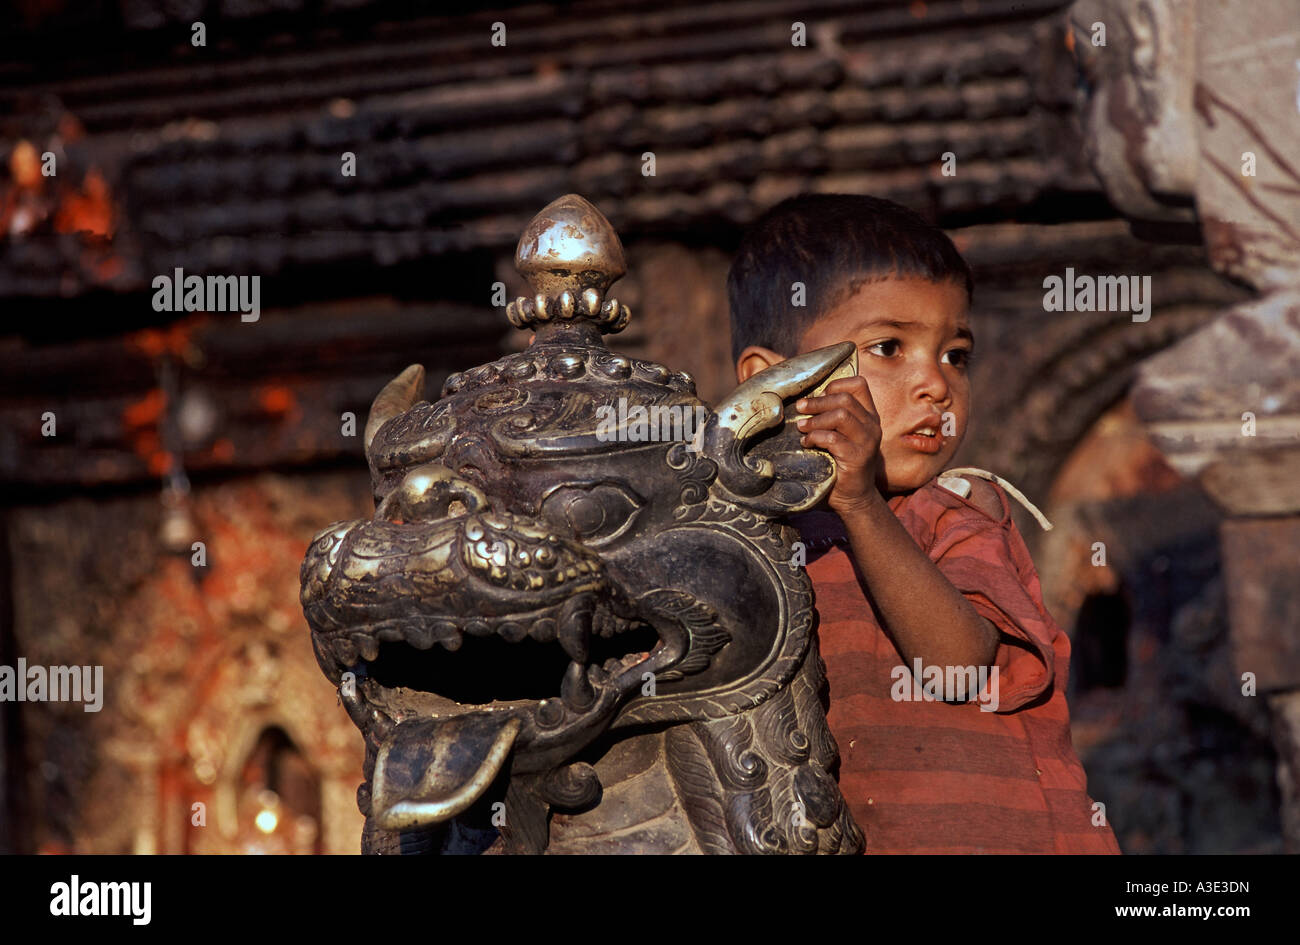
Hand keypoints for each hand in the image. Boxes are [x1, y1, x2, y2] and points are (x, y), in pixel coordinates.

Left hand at [795, 376, 881, 513]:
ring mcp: (868, 441)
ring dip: (816, 420)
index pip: (859, 384)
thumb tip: (804, 400)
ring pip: (841, 416)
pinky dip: (816, 438)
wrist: (853, 497)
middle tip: (800, 408)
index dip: (835, 385)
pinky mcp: (858, 457)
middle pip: (845, 399)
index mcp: (869, 415)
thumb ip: (831, 417)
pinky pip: (833, 439)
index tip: (818, 396)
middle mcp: (872, 425)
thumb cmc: (841, 463)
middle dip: (818, 402)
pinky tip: (807, 444)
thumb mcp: (840, 435)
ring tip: (801, 427)